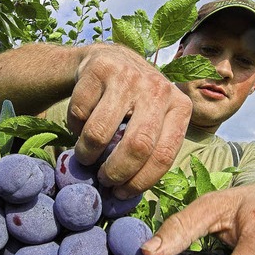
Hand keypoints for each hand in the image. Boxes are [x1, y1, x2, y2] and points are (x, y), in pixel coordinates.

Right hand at [69, 44, 192, 198]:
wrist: (109, 59)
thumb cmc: (133, 103)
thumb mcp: (154, 121)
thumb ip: (151, 149)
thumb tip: (127, 194)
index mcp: (180, 107)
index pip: (164, 155)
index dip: (140, 181)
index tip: (121, 193)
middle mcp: (158, 88)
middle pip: (137, 146)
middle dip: (115, 172)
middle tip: (103, 180)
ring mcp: (129, 76)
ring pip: (100, 133)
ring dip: (87, 154)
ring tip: (86, 157)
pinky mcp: (100, 68)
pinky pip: (79, 113)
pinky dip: (74, 127)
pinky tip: (81, 124)